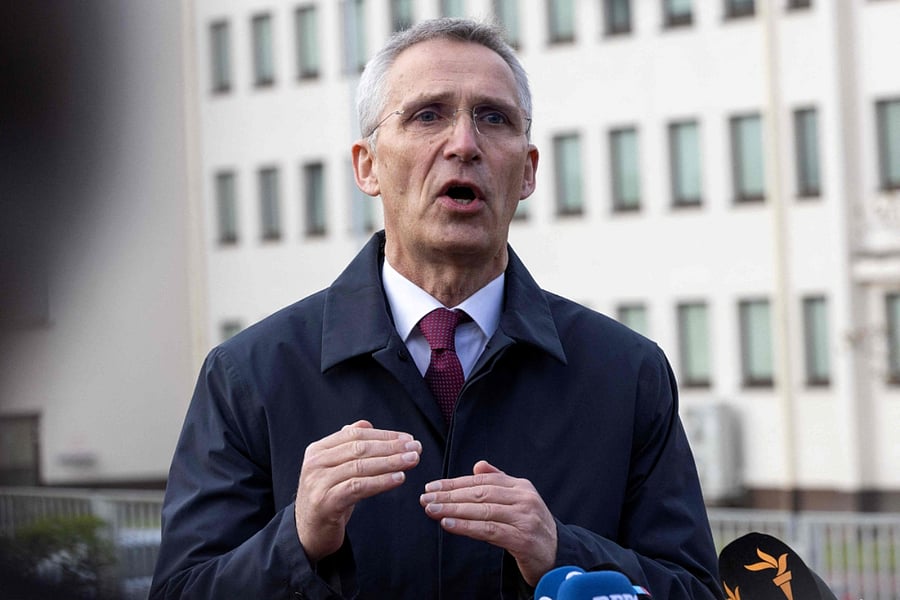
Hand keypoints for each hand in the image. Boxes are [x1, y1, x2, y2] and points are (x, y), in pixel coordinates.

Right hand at [295, 420, 421, 561]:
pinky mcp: (326, 503)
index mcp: (318, 450)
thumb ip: (347, 446)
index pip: (355, 435)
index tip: (408, 439)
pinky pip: (358, 487)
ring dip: (390, 462)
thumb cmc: (328, 498)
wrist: (308, 534)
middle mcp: (315, 463)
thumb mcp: (335, 469)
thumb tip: (367, 425)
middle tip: (416, 448)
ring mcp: (318, 483)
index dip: (384, 435)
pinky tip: (399, 479)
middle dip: (391, 447)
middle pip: (359, 449)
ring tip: (412, 461)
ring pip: (360, 466)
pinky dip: (381, 482)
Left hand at [419, 460, 556, 585]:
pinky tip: (448, 524)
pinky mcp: (523, 539)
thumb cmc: (531, 528)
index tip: (432, 487)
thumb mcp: (518, 502)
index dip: (455, 483)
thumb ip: (499, 482)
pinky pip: (489, 530)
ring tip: (431, 510)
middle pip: (480, 493)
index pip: (482, 480)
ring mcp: (525, 518)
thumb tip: (478, 465)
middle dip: (449, 495)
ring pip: (483, 510)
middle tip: (425, 498)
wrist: (557, 556)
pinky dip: (466, 526)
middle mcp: (524, 498)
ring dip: (453, 510)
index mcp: (521, 486)